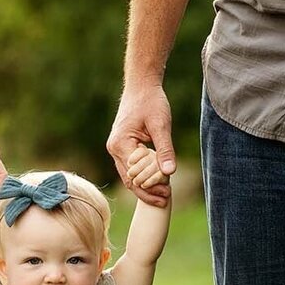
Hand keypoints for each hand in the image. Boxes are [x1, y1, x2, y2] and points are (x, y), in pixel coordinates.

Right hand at [107, 82, 173, 206]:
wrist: (141, 86)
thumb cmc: (151, 102)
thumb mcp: (161, 125)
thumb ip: (165, 149)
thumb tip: (169, 173)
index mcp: (120, 144)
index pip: (134, 175)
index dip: (150, 187)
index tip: (167, 193)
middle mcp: (114, 148)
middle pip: (129, 180)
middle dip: (147, 191)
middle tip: (166, 199)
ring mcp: (116, 148)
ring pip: (129, 176)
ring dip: (145, 186)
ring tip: (163, 194)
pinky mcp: (122, 147)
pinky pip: (131, 168)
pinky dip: (143, 176)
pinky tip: (157, 181)